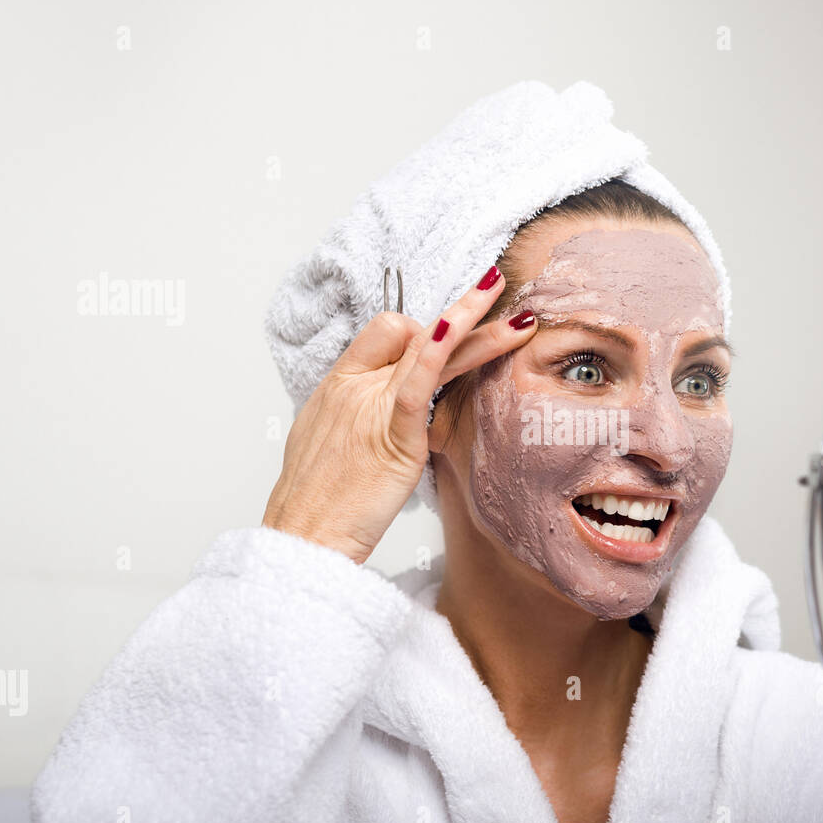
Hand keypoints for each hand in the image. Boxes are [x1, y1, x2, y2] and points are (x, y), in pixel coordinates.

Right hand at [262, 266, 535, 562]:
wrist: (302, 535)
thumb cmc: (319, 502)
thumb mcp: (333, 445)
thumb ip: (364, 419)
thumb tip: (390, 415)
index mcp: (340, 385)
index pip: (387, 331)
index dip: (423, 331)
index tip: (450, 343)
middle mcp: (355, 386)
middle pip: (414, 332)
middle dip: (463, 310)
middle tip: (494, 287)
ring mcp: (372, 407)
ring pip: (430, 349)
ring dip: (479, 326)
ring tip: (521, 318)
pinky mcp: (392, 435)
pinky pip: (417, 382)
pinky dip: (438, 352)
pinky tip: (460, 331)